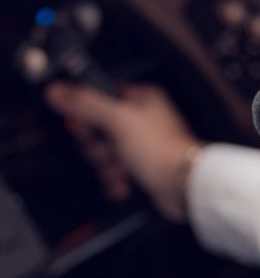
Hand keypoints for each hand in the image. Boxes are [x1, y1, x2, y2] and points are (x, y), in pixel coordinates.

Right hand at [45, 81, 202, 222]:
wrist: (183, 186)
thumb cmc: (161, 150)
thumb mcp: (117, 119)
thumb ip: (85, 104)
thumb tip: (58, 91)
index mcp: (140, 99)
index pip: (99, 97)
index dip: (86, 114)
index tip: (85, 127)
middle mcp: (141, 119)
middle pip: (98, 129)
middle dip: (98, 147)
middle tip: (108, 151)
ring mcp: (141, 144)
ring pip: (105, 153)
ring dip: (107, 166)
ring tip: (120, 170)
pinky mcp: (142, 167)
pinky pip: (116, 172)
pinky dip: (116, 180)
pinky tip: (123, 184)